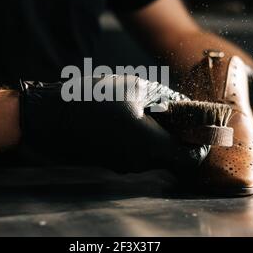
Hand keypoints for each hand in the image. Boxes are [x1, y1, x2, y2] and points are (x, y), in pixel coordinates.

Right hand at [19, 75, 209, 174]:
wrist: (51, 116)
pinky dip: (142, 139)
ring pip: (155, 154)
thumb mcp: (134, 87)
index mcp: (151, 145)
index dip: (201, 144)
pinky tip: (130, 117)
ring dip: (159, 135)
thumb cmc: (93, 99)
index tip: (201, 127)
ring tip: (148, 109)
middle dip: (178, 135)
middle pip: (173, 155)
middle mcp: (140, 162)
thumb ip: (164, 97)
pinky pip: (137, 153)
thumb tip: (180, 103)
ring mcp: (124, 165)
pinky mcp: (111, 161)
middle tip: (173, 111)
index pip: (191, 158)